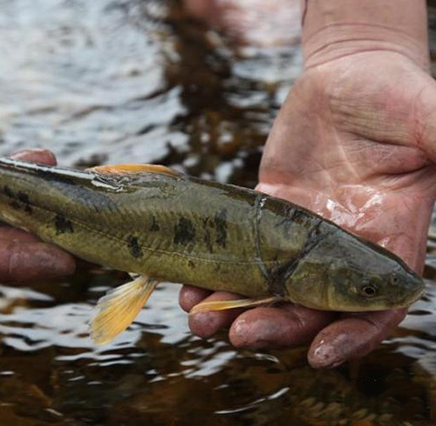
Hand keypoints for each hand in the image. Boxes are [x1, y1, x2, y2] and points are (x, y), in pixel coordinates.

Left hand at [181, 50, 435, 367]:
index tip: (319, 354)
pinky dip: (214, 273)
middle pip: (309, 307)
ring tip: (200, 320)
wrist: (348, 74)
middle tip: (238, 333)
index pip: (372, 307)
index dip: (351, 336)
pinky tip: (188, 286)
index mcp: (387, 239)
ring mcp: (301, 235)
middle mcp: (341, 248)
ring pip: (267, 287)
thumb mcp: (429, 120)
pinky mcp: (268, 213)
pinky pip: (239, 252)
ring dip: (234, 309)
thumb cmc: (396, 94)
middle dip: (275, 326)